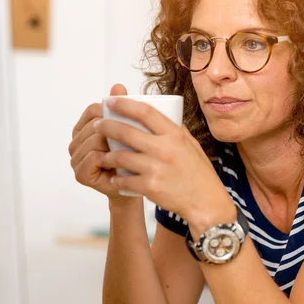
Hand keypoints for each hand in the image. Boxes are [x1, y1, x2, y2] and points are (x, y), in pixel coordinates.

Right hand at [69, 84, 131, 199]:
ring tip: (128, 149)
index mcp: (84, 129)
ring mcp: (75, 159)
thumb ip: (121, 108)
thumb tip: (118, 86)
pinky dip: (107, 157)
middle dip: (113, 129)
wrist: (134, 186)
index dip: (109, 111)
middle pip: (93, 125)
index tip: (128, 117)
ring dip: (111, 143)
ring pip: (93, 140)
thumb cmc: (131, 157)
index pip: (92, 110)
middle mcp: (76, 143)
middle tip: (133, 137)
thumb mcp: (130, 130)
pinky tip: (119, 160)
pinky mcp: (80, 174)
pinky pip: (93, 157)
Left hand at [95, 97, 232, 224]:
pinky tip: (114, 178)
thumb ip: (176, 130)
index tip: (111, 101)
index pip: (146, 113)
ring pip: (121, 156)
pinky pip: (125, 179)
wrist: (206, 202)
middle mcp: (164, 149)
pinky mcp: (150, 187)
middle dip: (107, 127)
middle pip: (127, 132)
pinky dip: (117, 179)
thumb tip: (164, 114)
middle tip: (97, 125)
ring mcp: (156, 168)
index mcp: (174, 135)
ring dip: (108, 155)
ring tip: (102, 155)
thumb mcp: (192, 146)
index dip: (125, 104)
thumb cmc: (199, 173)